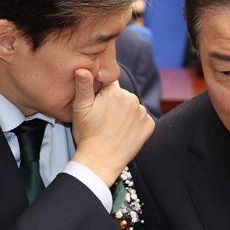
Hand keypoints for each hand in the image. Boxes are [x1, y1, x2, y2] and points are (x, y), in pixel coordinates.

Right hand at [71, 69, 153, 186]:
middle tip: (104, 120)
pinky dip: (135, 125)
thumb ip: (83, 85)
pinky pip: (142, 120)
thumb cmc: (87, 135)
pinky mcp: (149, 125)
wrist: (100, 161)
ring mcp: (142, 112)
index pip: (109, 83)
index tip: (98, 106)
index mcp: (114, 91)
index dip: (102, 93)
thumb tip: (84, 68)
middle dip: (115, 104)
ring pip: (132, 107)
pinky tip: (124, 133)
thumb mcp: (80, 108)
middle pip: (122, 95)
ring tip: (113, 128)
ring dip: (125, 114)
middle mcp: (131, 98)